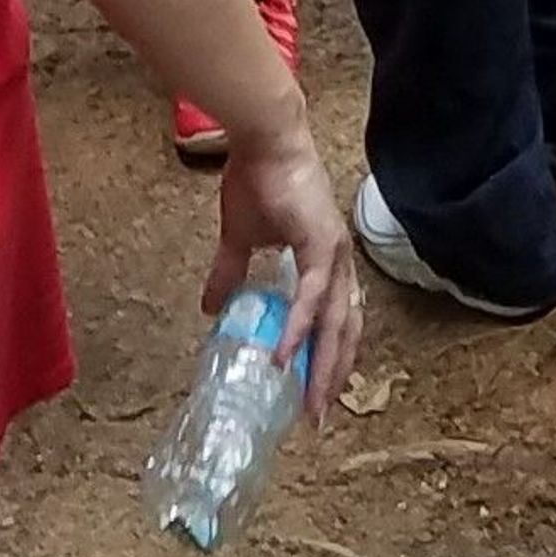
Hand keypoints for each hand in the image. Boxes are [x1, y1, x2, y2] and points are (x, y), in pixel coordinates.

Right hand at [211, 125, 360, 407]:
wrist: (263, 139)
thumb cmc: (257, 179)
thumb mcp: (239, 238)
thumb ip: (231, 273)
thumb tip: (210, 308)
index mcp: (326, 261)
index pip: (338, 319)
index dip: (331, 357)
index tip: (317, 395)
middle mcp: (339, 262)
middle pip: (345, 332)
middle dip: (331, 377)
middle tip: (317, 417)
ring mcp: (334, 255)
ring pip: (335, 324)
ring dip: (323, 367)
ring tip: (311, 405)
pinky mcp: (320, 245)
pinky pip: (311, 299)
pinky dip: (299, 331)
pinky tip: (284, 358)